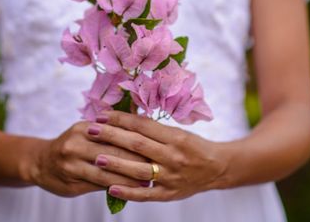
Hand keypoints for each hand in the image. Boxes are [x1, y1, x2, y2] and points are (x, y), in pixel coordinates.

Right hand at [27, 121, 150, 196]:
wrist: (40, 163)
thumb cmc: (71, 146)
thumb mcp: (85, 132)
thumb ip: (108, 132)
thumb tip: (140, 129)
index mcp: (84, 128)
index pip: (115, 132)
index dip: (135, 140)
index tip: (154, 145)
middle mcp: (76, 143)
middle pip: (113, 151)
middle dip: (137, 159)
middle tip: (157, 164)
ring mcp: (72, 164)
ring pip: (106, 171)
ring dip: (129, 177)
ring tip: (147, 180)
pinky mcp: (71, 182)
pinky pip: (98, 185)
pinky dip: (115, 187)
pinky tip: (129, 190)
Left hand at [86, 111, 229, 201]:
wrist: (217, 168)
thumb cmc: (193, 146)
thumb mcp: (177, 132)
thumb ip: (153, 128)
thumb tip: (125, 118)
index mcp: (174, 137)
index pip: (143, 126)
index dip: (121, 119)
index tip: (102, 115)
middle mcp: (172, 156)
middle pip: (137, 144)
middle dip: (112, 136)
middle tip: (91, 130)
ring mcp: (170, 177)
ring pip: (138, 170)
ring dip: (116, 163)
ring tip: (96, 157)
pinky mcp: (169, 194)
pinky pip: (145, 194)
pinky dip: (127, 192)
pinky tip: (110, 188)